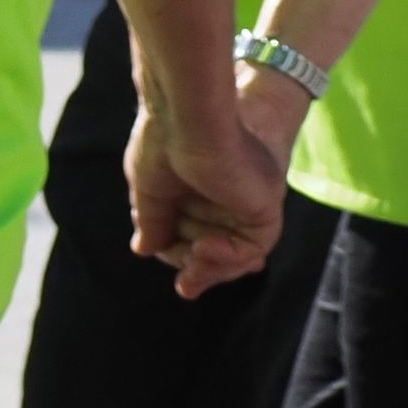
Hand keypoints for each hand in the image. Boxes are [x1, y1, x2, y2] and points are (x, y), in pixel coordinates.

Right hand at [131, 93, 289, 299]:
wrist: (184, 119)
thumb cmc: (162, 143)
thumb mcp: (149, 191)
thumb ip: (153, 222)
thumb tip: (143, 249)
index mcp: (198, 188)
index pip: (197, 235)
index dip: (187, 259)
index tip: (179, 280)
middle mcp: (227, 195)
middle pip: (221, 247)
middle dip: (203, 271)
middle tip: (185, 288)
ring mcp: (247, 198)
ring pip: (240, 251)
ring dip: (215, 268)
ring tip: (191, 273)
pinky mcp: (264, 202)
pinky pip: (255, 243)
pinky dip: (230, 255)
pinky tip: (204, 250)